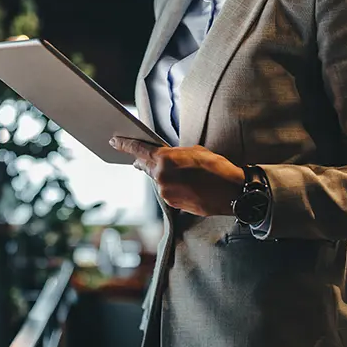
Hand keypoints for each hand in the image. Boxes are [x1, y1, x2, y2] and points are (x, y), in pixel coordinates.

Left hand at [110, 137, 244, 216]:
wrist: (232, 191)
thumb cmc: (216, 167)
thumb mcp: (194, 151)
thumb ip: (172, 154)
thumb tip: (161, 158)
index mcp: (164, 159)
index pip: (137, 150)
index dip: (124, 145)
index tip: (114, 142)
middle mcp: (160, 176)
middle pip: (145, 166)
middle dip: (143, 162)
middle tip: (140, 158)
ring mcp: (165, 192)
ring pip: (157, 180)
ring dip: (163, 175)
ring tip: (182, 173)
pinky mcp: (172, 203)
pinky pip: (166, 190)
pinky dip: (171, 186)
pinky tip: (186, 184)